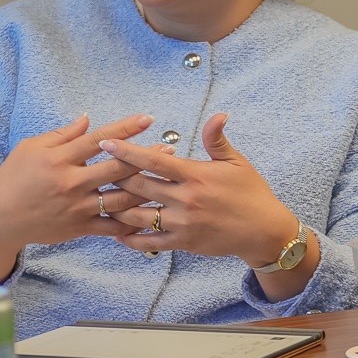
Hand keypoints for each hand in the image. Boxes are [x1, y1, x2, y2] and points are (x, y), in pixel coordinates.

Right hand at [0, 114, 153, 282]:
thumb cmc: (13, 178)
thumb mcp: (31, 148)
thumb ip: (62, 135)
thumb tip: (88, 119)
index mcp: (60, 159)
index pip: (99, 140)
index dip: (125, 128)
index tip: (148, 119)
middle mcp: (72, 182)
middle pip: (117, 168)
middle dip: (145, 158)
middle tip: (169, 150)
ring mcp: (78, 207)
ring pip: (121, 198)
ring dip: (146, 188)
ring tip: (166, 180)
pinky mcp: (80, 228)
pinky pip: (112, 226)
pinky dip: (132, 221)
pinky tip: (151, 213)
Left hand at [101, 112, 298, 264]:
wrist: (264, 231)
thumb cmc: (251, 193)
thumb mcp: (237, 162)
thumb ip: (217, 139)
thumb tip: (217, 114)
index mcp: (195, 175)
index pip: (153, 160)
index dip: (127, 151)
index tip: (106, 142)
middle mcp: (185, 199)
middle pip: (138, 186)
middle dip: (114, 177)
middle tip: (94, 170)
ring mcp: (182, 223)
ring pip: (138, 216)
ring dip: (116, 208)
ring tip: (98, 199)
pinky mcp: (183, 243)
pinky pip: (149, 242)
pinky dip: (130, 239)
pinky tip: (116, 232)